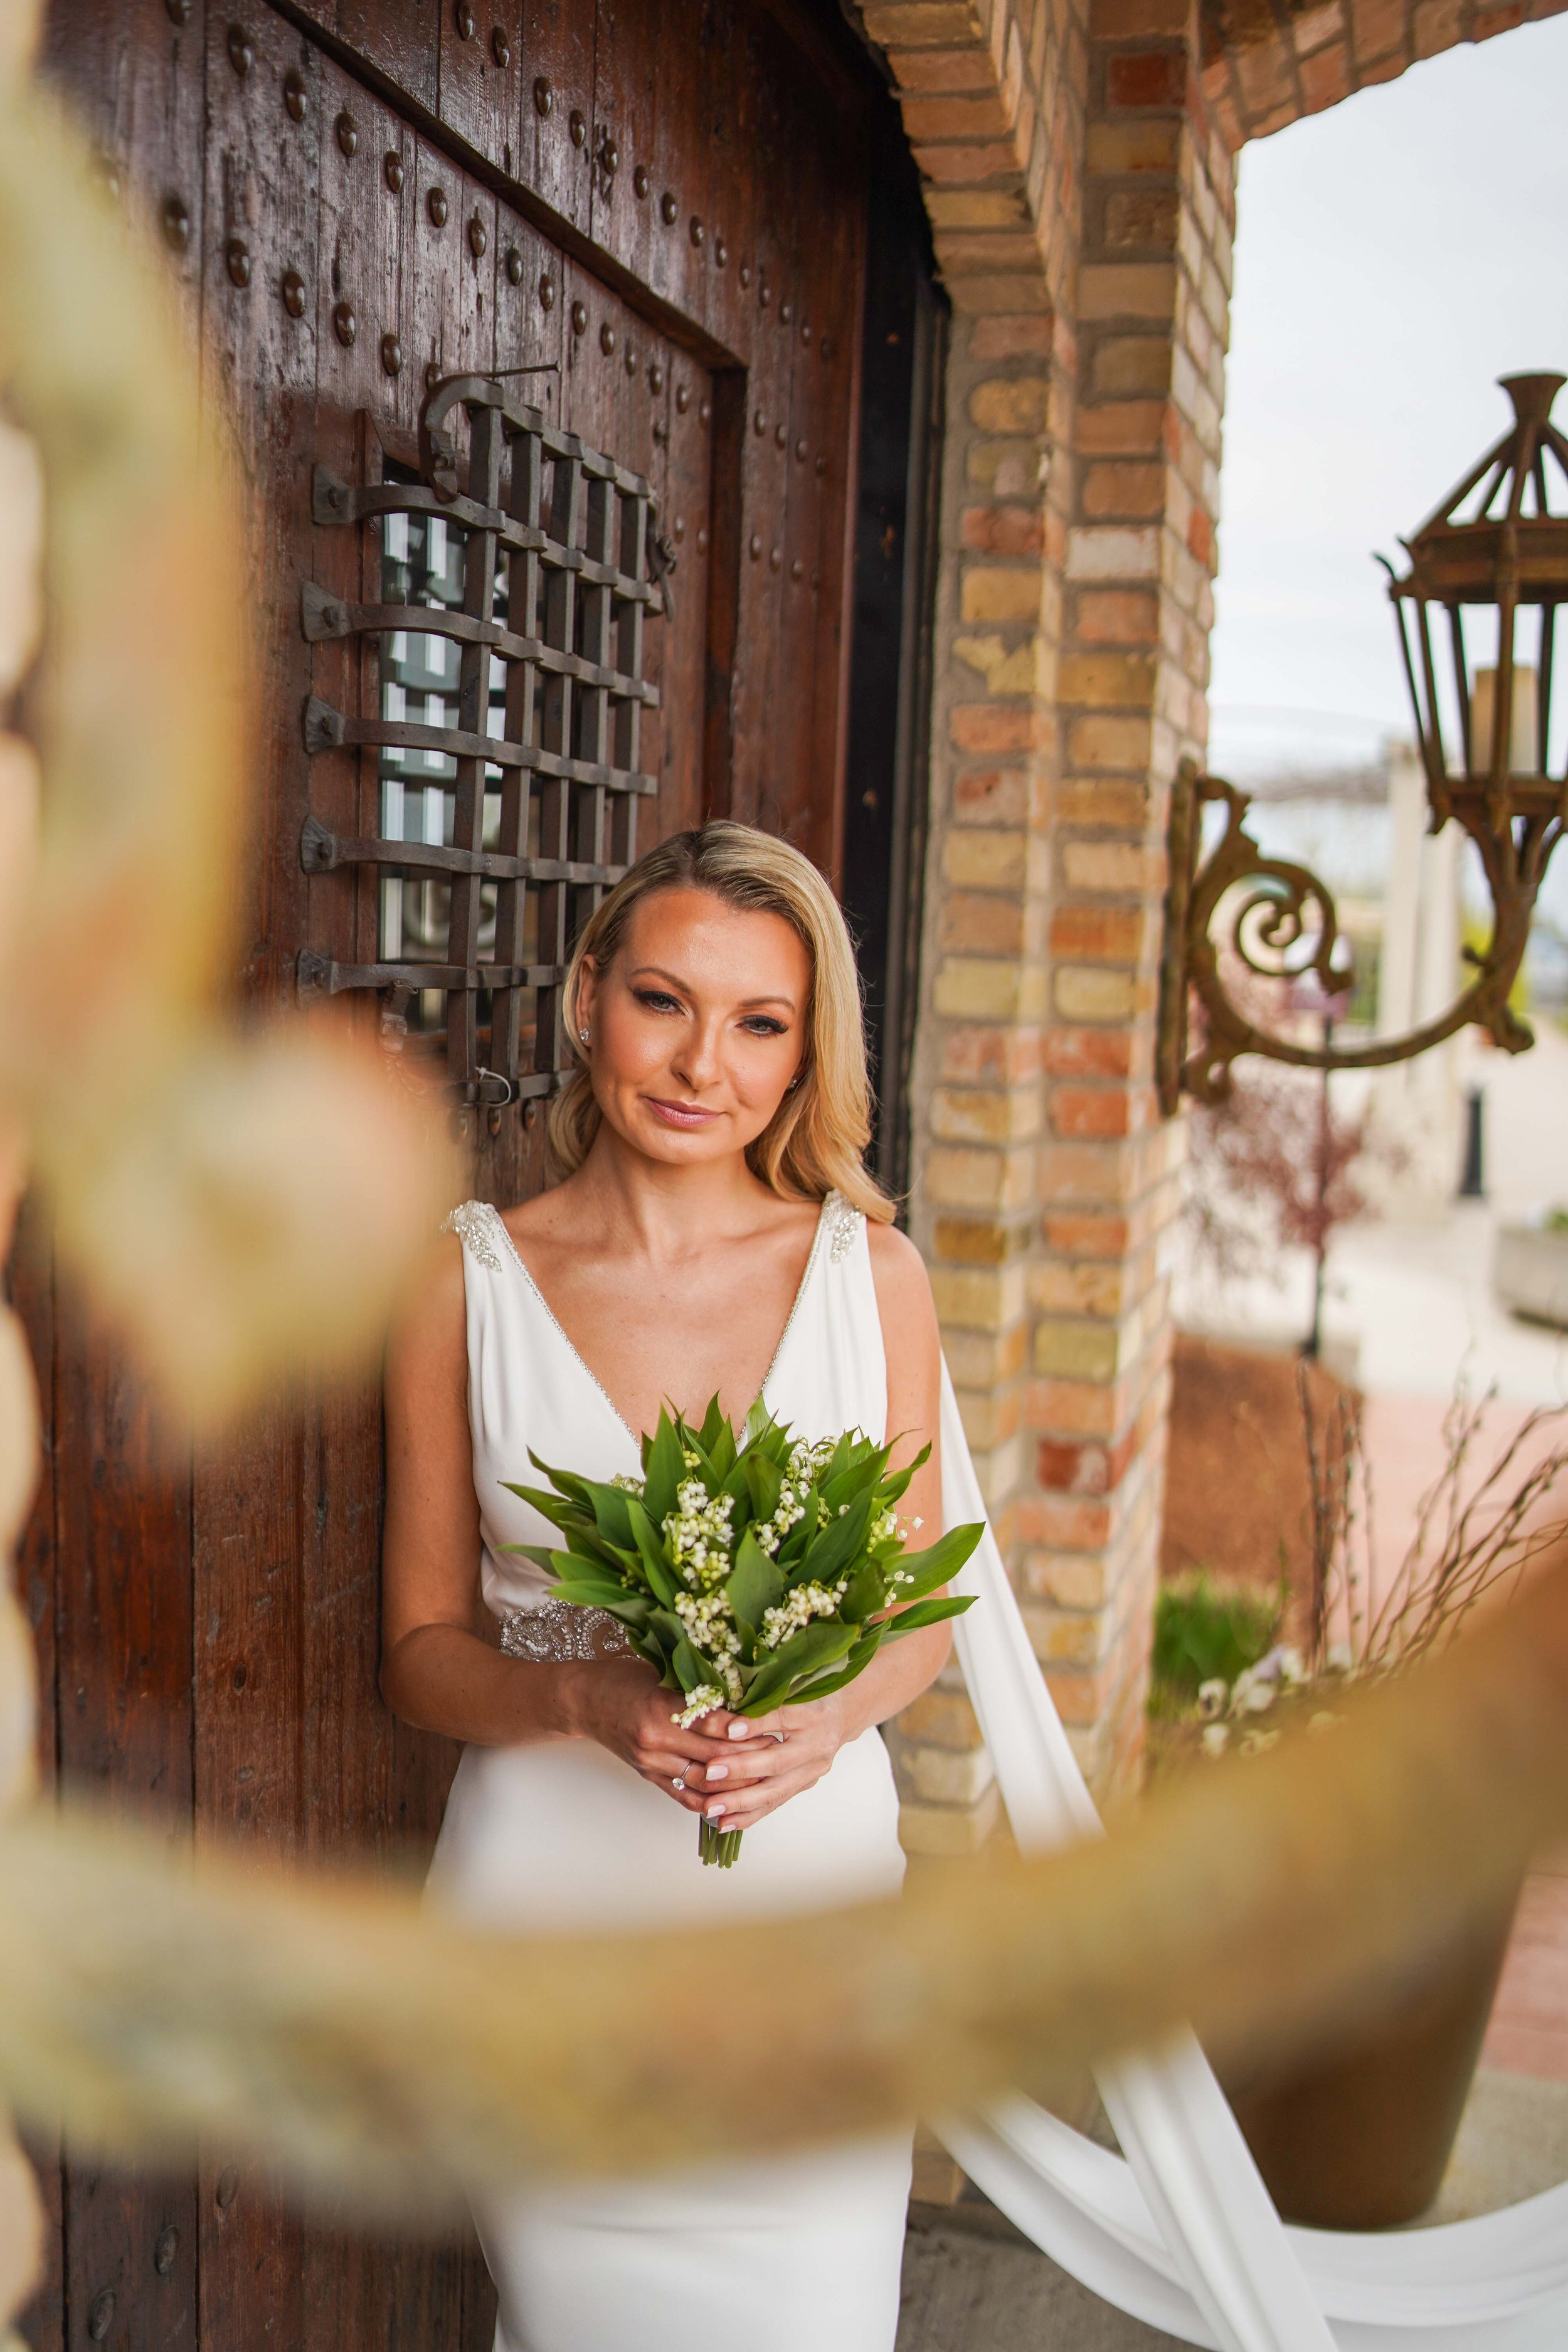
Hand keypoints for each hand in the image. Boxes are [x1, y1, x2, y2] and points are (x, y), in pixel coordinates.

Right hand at [564, 1658, 776, 1815]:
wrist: (584, 1701)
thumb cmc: (625, 1677)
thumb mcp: (661, 1670)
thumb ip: (699, 1683)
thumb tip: (746, 1688)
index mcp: (661, 1707)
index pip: (714, 1723)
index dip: (747, 1727)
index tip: (774, 1723)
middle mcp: (655, 1740)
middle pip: (714, 1756)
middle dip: (750, 1756)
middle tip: (780, 1751)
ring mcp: (651, 1763)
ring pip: (704, 1782)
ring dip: (737, 1783)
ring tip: (765, 1776)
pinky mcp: (648, 1776)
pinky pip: (684, 1797)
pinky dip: (711, 1803)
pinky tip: (735, 1802)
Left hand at [689, 1690, 857, 1833]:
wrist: (843, 1713)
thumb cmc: (810, 1692)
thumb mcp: (790, 1685)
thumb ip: (760, 1696)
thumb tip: (718, 1705)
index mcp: (812, 1713)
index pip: (781, 1718)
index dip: (755, 1724)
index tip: (728, 1730)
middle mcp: (817, 1744)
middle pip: (777, 1761)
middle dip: (741, 1769)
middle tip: (709, 1773)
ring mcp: (813, 1769)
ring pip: (775, 1790)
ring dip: (740, 1802)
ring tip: (711, 1808)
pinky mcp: (805, 1785)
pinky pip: (775, 1803)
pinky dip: (748, 1815)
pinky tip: (724, 1823)